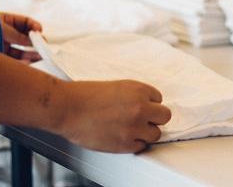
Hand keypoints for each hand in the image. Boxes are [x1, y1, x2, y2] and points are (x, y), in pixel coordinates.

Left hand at [0, 12, 42, 63]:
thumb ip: (15, 35)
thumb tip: (32, 41)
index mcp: (5, 21)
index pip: (24, 22)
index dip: (34, 26)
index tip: (40, 31)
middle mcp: (6, 34)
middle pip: (25, 37)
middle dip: (35, 42)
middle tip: (43, 45)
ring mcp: (3, 46)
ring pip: (21, 50)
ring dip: (31, 54)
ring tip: (40, 56)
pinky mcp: (0, 58)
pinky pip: (14, 60)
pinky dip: (22, 62)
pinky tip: (28, 62)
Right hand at [57, 80, 171, 152]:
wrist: (68, 108)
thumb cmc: (85, 95)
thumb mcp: (116, 87)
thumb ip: (133, 96)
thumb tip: (144, 105)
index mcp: (138, 89)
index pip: (159, 98)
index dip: (149, 103)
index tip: (141, 106)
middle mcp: (140, 107)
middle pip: (165, 116)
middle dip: (154, 118)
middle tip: (143, 120)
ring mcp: (134, 127)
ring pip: (156, 134)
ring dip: (145, 132)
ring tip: (131, 130)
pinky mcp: (126, 143)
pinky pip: (141, 146)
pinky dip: (134, 143)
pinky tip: (123, 137)